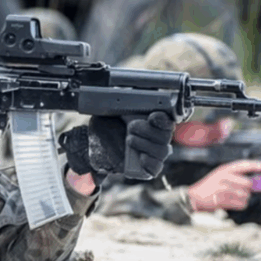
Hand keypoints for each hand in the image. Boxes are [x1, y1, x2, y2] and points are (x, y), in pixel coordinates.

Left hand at [59, 112, 174, 182]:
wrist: (93, 145)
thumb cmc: (106, 125)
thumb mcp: (110, 110)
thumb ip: (119, 101)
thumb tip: (123, 91)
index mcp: (151, 121)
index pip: (166, 120)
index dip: (162, 119)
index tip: (152, 117)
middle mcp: (156, 137)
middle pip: (165, 136)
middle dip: (148, 131)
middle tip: (131, 128)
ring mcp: (152, 154)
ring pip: (162, 151)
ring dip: (146, 145)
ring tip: (129, 140)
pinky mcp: (145, 169)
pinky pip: (155, 168)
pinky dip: (150, 163)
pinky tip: (141, 158)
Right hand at [187, 160, 260, 211]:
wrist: (195, 196)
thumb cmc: (210, 187)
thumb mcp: (221, 176)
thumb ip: (238, 178)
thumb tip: (259, 182)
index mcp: (224, 169)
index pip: (242, 164)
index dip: (254, 165)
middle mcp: (224, 176)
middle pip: (248, 183)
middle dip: (248, 189)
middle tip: (239, 190)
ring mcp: (223, 187)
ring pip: (246, 195)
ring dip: (242, 198)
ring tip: (231, 197)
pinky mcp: (223, 198)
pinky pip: (241, 204)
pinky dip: (239, 205)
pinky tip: (230, 202)